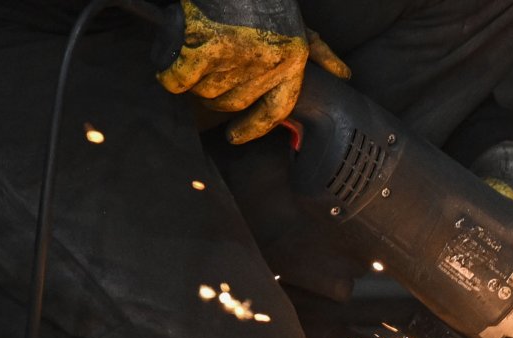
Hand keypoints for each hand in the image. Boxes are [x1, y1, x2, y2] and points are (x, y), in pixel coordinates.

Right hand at [158, 0, 350, 143]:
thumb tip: (342, 75)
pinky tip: (171, 61)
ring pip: (205, 93)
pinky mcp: (203, 51)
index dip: (253, 128)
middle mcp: (266, 66)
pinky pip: (179, 80)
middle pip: (232, 103)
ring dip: (195, 81)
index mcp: (292, 62)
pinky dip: (170, 74)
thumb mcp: (299, 25)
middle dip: (217, 93)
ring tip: (195, 54)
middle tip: (209, 72)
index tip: (234, 137)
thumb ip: (319, 53)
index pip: (275, 111)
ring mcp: (234, 59)